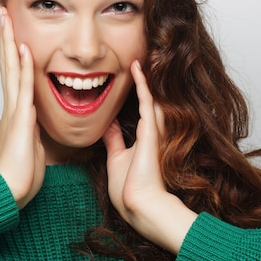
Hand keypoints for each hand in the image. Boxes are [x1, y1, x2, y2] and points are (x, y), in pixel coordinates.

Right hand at [0, 8, 45, 208]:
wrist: (11, 190)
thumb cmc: (22, 172)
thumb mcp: (32, 144)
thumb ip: (33, 129)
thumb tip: (36, 122)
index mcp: (18, 109)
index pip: (13, 70)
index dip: (11, 47)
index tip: (11, 25)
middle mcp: (13, 104)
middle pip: (7, 62)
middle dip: (5, 35)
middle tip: (0, 8)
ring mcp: (15, 110)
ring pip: (12, 68)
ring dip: (10, 42)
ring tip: (6, 16)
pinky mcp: (22, 121)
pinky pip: (24, 89)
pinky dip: (23, 68)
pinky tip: (23, 49)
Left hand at [102, 60, 196, 253]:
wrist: (139, 206)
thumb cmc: (129, 189)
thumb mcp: (116, 159)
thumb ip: (114, 141)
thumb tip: (107, 127)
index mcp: (142, 139)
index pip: (137, 109)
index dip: (134, 91)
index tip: (125, 76)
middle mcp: (150, 132)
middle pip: (148, 98)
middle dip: (143, 79)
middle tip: (139, 56)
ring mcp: (153, 131)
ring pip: (149, 96)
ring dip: (144, 76)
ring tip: (140, 55)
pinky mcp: (151, 132)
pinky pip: (146, 102)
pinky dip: (141, 84)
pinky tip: (136, 68)